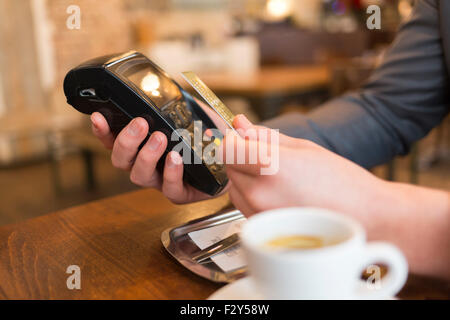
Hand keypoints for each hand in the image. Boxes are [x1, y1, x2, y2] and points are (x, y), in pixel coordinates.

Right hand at [90, 101, 234, 203]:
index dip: (102, 130)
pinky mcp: (181, 193)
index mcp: (143, 145)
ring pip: (139, 176)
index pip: (114, 140)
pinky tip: (176, 158)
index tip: (98, 116)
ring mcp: (162, 181)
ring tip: (161, 138)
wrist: (234, 156)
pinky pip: (170, 189)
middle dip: (126, 141)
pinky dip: (171, 172)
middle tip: (141, 123)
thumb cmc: (208, 134)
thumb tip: (161, 87)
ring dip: (146, 155)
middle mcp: (148, 164)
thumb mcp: (190, 112)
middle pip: (120, 160)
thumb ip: (174, 103)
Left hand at [223, 116, 384, 219]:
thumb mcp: (304, 148)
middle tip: (270, 158)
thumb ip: (266, 136)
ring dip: (246, 177)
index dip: (234, 141)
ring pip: (234, 187)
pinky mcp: (263, 229)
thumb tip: (240, 123)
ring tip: (278, 178)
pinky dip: (253, 195)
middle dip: (242, 158)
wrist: (365, 218)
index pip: (227, 149)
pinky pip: (244, 205)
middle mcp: (259, 193)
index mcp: (270, 167)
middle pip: (229, 167)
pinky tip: (278, 193)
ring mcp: (259, 215)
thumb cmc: (343, 183)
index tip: (244, 138)